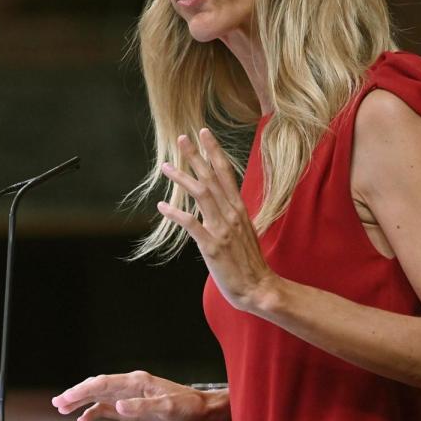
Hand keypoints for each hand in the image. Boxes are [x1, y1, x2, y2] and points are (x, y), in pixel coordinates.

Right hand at [50, 371, 228, 420]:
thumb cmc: (189, 407)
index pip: (104, 383)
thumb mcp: (168, 407)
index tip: (68, 397)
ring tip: (63, 408)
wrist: (202, 414)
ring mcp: (131, 399)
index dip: (84, 390)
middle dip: (77, 394)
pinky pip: (109, 409)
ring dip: (82, 402)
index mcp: (137, 382)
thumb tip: (118, 405)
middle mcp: (131, 388)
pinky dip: (95, 413)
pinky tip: (84, 419)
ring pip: (100, 397)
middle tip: (59, 402)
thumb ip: (142, 406)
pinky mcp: (134, 411)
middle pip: (98, 387)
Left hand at [158, 129, 278, 311]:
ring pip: (201, 195)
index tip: (204, 133)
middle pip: (211, 178)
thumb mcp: (243, 231)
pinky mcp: (212, 246)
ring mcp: (222, 229)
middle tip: (181, 138)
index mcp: (239, 208)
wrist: (258, 287)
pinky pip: (192, 224)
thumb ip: (230, 215)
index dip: (214, 151)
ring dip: (182, 178)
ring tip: (165, 166)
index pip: (226, 172)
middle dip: (195, 156)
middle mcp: (231, 214)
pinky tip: (162, 206)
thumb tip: (218, 203)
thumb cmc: (249, 261)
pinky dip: (176, 214)